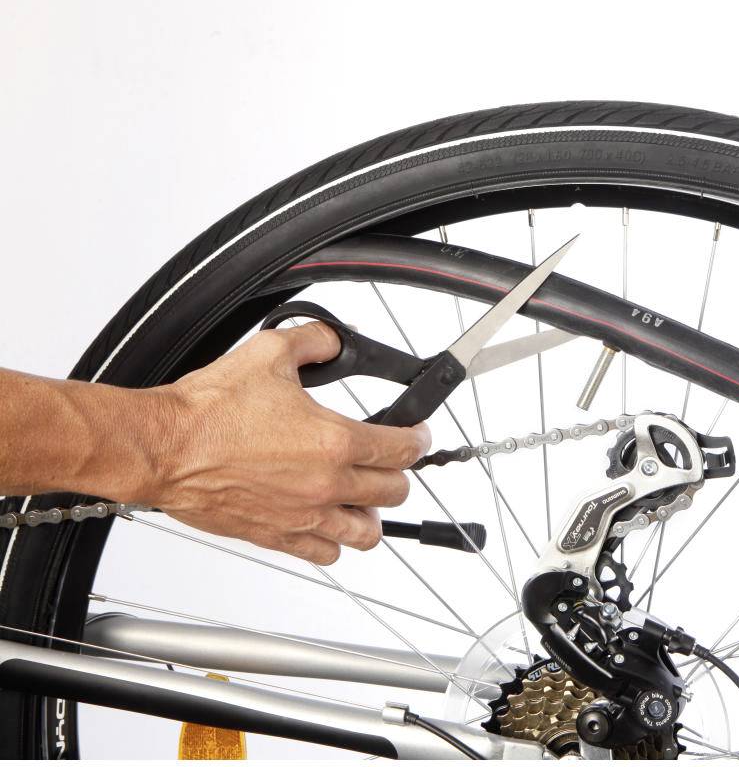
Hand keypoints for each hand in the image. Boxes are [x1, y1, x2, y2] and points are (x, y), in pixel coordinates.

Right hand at [143, 322, 429, 563]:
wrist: (164, 447)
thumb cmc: (208, 411)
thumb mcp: (270, 354)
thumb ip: (314, 342)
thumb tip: (334, 340)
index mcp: (334, 442)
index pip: (403, 449)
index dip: (418, 438)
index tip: (417, 434)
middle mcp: (325, 485)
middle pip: (393, 492)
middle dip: (398, 474)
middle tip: (389, 461)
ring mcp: (303, 515)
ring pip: (365, 534)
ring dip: (373, 515)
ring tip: (365, 498)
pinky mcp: (275, 535)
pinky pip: (324, 554)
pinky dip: (333, 543)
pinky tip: (328, 525)